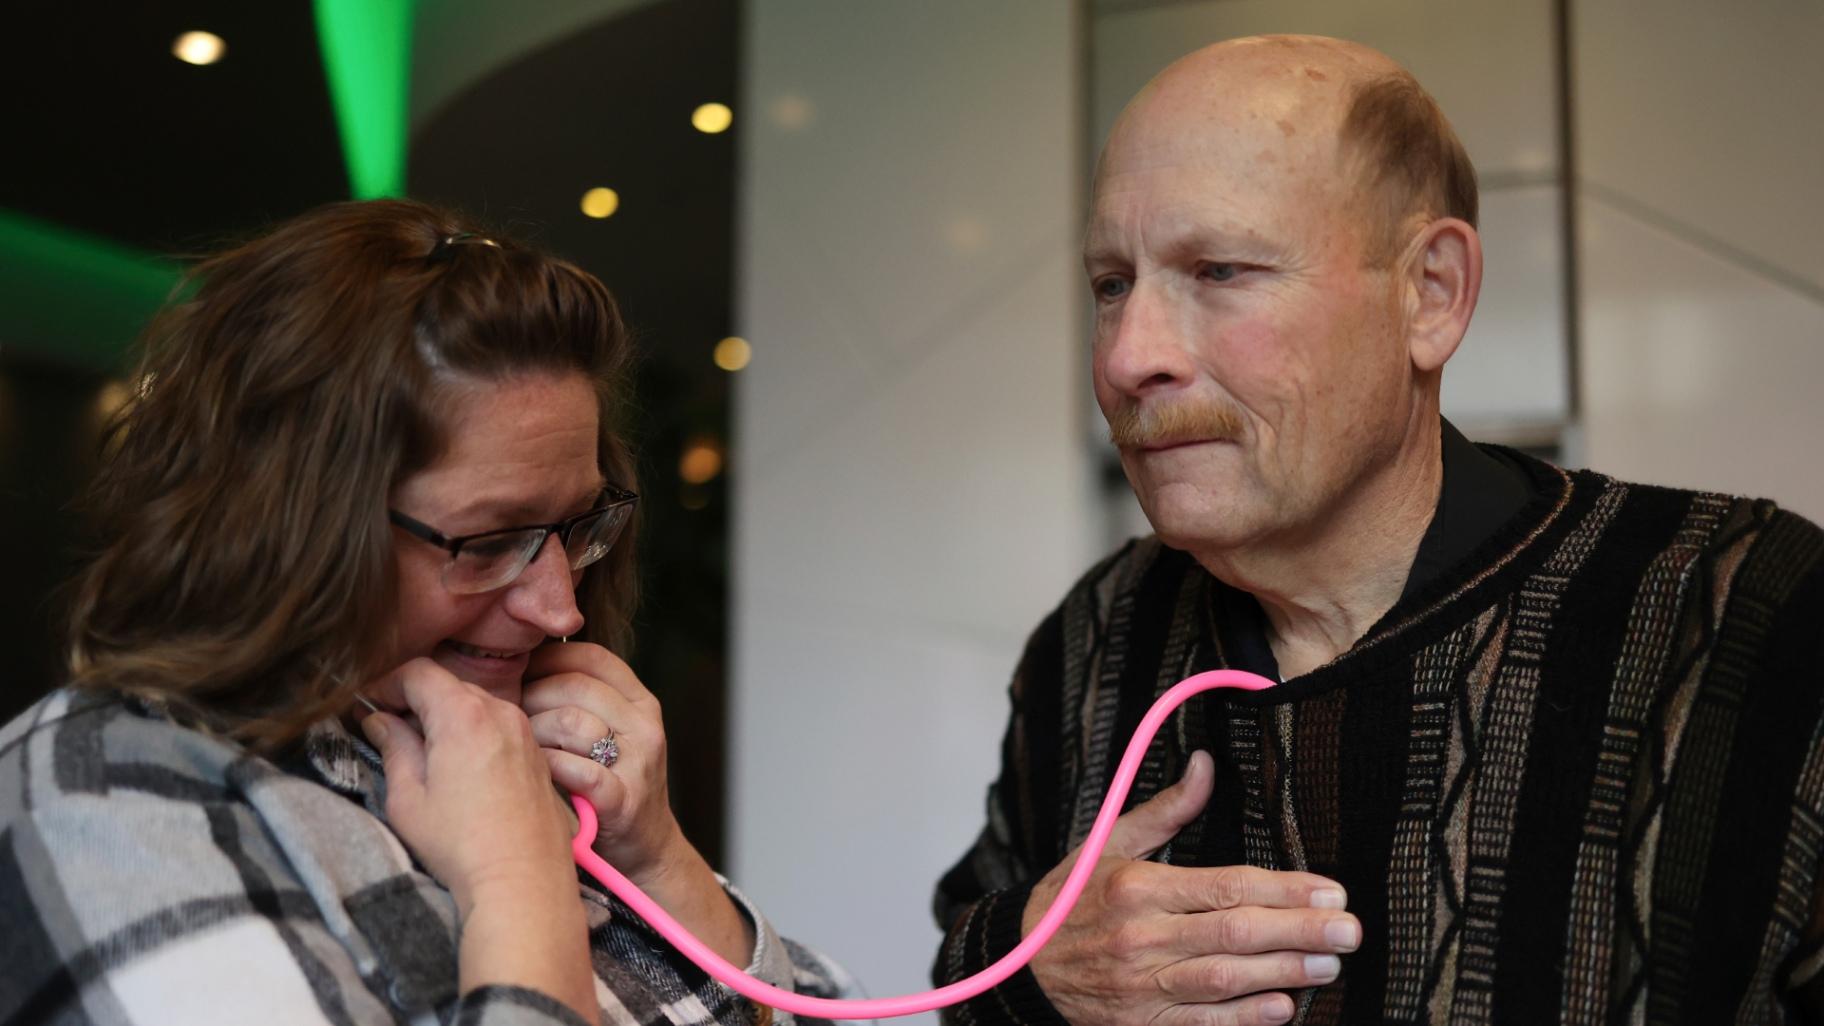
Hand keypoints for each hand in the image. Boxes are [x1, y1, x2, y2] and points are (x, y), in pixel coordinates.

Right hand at [359, 658, 575, 914]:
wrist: (523, 881)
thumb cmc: (461, 845)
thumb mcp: (408, 798)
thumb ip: (393, 748)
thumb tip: (379, 720)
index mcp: (464, 714)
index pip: (418, 671)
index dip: (386, 682)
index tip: (366, 703)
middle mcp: (501, 712)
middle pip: (448, 684)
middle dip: (414, 698)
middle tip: (385, 726)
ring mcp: (525, 732)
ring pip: (475, 704)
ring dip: (445, 717)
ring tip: (420, 751)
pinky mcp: (537, 755)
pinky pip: (499, 727)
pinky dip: (473, 733)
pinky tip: (456, 766)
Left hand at [520, 642, 683, 884]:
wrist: (643, 851)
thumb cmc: (607, 786)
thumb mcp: (610, 734)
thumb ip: (580, 701)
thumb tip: (518, 664)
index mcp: (640, 703)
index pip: (590, 657)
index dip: (547, 658)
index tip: (516, 673)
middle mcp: (644, 726)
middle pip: (574, 686)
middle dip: (530, 698)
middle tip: (507, 718)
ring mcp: (638, 763)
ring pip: (571, 722)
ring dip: (533, 735)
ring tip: (519, 751)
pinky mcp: (624, 800)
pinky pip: (575, 770)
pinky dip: (547, 770)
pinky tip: (535, 777)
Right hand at [1023, 751, 1359, 1025]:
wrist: (1019, 968)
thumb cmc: (1070, 900)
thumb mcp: (1108, 844)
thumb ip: (1165, 810)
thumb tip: (1207, 765)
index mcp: (1137, 887)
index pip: (1225, 887)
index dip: (1283, 890)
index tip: (1330, 891)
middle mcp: (1140, 937)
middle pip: (1234, 934)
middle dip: (1298, 931)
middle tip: (1349, 929)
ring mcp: (1141, 986)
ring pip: (1224, 980)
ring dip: (1283, 973)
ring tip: (1329, 964)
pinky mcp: (1142, 1024)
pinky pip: (1202, 1023)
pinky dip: (1245, 1017)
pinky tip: (1283, 1007)